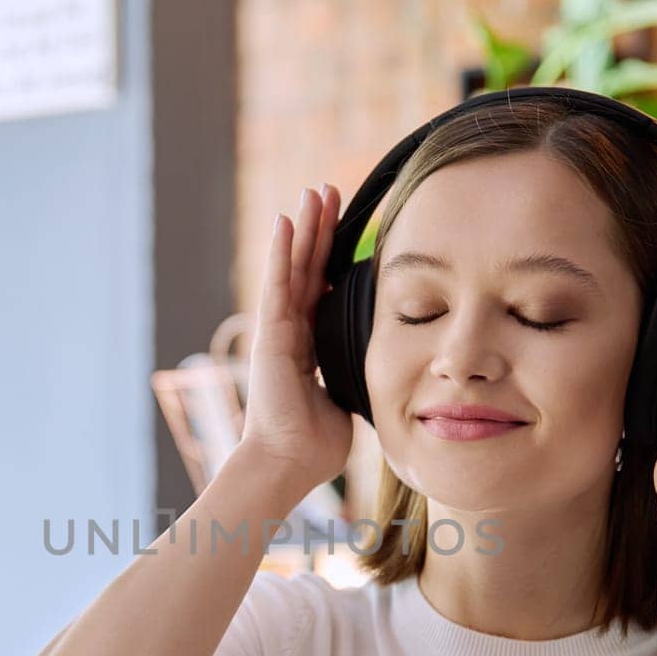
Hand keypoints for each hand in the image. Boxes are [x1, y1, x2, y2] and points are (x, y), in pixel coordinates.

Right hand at [238, 183, 353, 492]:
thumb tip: (386, 371)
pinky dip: (280, 253)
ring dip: (303, 228)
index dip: (334, 258)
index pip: (323, 290)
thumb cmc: (314, 445)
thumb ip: (358, 377)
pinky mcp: (269, 335)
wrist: (287, 464)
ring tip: (312, 192)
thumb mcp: (348, 401)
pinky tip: (286, 221)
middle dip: (320, 230)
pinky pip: (277, 285)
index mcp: (308, 347)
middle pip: (308, 270)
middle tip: (328, 191)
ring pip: (293, 268)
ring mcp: (277, 331)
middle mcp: (291, 333)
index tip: (347, 227)